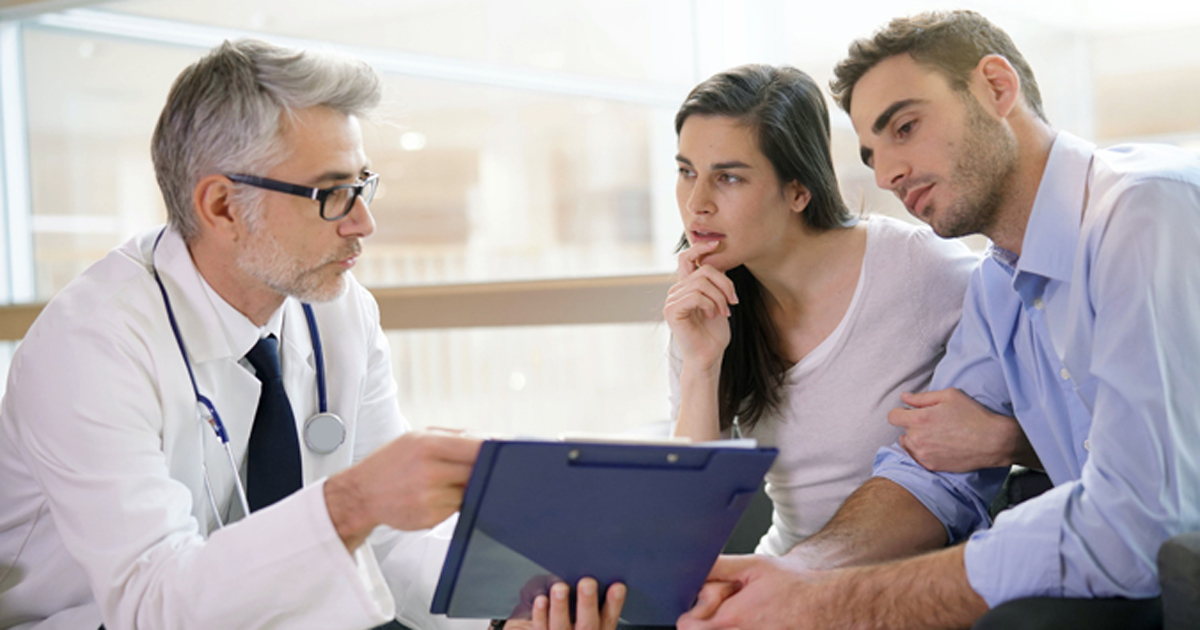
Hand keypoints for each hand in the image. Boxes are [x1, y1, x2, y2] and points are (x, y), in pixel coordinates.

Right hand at [324, 432, 481, 548]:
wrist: (362, 493)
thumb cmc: (392, 462)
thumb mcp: (417, 437)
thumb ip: (456, 437)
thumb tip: (492, 440)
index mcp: (427, 444)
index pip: (476, 446)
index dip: (495, 450)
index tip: (506, 452)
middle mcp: (429, 471)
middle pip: (477, 471)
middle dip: (483, 470)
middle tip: (482, 468)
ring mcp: (430, 497)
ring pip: (469, 491)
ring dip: (467, 487)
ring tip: (446, 481)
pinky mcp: (431, 517)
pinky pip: (457, 508)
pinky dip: (455, 502)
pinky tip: (437, 495)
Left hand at [507, 578, 625, 629]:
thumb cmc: (571, 620)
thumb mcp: (587, 614)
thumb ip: (591, 599)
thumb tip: (588, 568)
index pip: (609, 618)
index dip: (614, 603)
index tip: (618, 586)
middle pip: (587, 625)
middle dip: (587, 603)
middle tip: (587, 583)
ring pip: (561, 626)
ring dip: (560, 607)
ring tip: (560, 588)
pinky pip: (540, 628)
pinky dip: (540, 614)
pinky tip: (541, 600)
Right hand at [664, 240, 737, 371]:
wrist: (708, 356)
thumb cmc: (714, 333)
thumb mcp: (719, 301)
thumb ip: (716, 282)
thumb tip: (721, 259)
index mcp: (686, 286)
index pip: (687, 257)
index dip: (700, 247)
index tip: (716, 243)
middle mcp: (676, 290)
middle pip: (703, 270)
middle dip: (725, 283)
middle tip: (734, 301)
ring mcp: (672, 299)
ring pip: (701, 282)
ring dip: (720, 297)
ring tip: (725, 312)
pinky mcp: (672, 310)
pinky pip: (695, 295)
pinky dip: (710, 304)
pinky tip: (713, 316)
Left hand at [677, 555, 816, 629]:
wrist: (827, 604)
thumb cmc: (794, 585)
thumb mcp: (754, 565)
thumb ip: (718, 567)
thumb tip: (693, 568)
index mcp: (732, 618)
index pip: (687, 627)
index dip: (692, 615)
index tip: (704, 606)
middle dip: (709, 624)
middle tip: (728, 610)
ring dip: (725, 628)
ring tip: (745, 617)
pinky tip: (759, 623)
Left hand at [887, 388, 1034, 472]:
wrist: (993, 441)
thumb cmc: (973, 415)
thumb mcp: (949, 396)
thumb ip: (922, 397)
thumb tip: (904, 397)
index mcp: (919, 419)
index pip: (893, 416)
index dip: (901, 412)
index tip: (911, 412)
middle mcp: (917, 438)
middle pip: (902, 430)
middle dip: (913, 425)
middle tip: (932, 422)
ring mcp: (923, 454)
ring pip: (908, 444)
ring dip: (916, 439)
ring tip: (935, 435)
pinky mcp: (931, 466)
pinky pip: (917, 457)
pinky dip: (923, 452)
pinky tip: (938, 446)